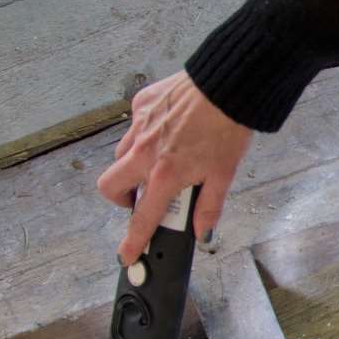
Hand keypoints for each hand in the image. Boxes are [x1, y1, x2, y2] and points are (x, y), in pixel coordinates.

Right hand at [98, 70, 252, 265]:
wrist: (228, 84)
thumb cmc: (229, 126)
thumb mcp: (224, 173)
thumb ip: (209, 206)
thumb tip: (202, 232)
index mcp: (166, 174)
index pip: (143, 217)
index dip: (133, 240)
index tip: (127, 254)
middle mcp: (145, 152)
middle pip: (109, 186)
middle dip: (120, 198)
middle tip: (141, 198)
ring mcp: (139, 126)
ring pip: (121, 155)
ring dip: (133, 165)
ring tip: (162, 161)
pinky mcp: (141, 103)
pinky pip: (133, 126)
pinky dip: (145, 133)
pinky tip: (169, 129)